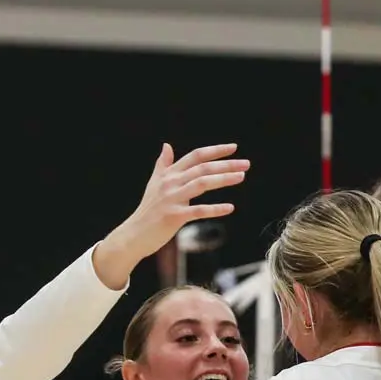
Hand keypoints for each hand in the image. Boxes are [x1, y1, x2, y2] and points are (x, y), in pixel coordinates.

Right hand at [93, 144, 247, 289]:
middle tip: (246, 164)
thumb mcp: (154, 184)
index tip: (234, 148)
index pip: (195, 156)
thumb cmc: (148, 210)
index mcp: (169, 174)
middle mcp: (171, 183)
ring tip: (241, 177)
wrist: (134, 234)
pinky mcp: (174, 216)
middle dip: (226, 164)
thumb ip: (163, 165)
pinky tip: (230, 208)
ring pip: (202, 183)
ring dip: (223, 179)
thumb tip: (166, 145)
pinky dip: (215, 209)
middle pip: (202, 168)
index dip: (215, 151)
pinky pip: (199, 211)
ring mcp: (172, 199)